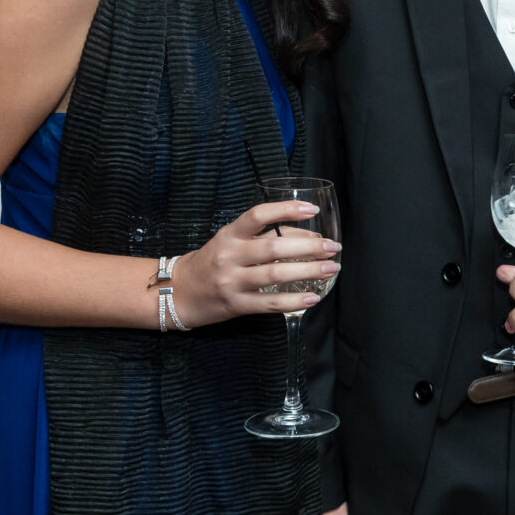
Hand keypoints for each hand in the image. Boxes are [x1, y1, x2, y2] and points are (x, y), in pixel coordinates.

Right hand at [169, 200, 341, 326]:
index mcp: (229, 234)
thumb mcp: (231, 242)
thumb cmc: (213, 262)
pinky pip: (269, 303)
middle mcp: (229, 255)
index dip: (286, 210)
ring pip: (275, 275)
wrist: (179, 292)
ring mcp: (231, 281)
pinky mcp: (235, 305)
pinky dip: (294, 300)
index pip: (258, 215)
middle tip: (334, 246)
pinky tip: (314, 297)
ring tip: (331, 268)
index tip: (312, 210)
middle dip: (309, 247)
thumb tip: (309, 236)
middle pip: (273, 247)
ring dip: (308, 271)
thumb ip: (263, 236)